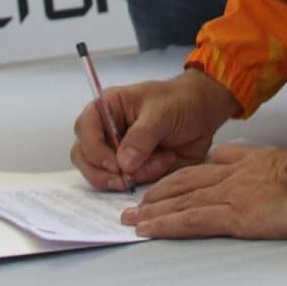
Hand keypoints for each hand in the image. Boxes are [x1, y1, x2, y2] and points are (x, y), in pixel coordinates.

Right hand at [71, 70, 236, 190]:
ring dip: (129, 177)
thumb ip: (142, 136)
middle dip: (106, 172)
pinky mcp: (129, 169)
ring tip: (160, 162)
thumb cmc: (180, 102)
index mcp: (107, 108)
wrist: (202, 114)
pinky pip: (124, 183)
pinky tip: (163, 163)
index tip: (115, 164)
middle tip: (129, 178)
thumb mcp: (162, 112)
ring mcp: (115, 152)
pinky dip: (143, 180)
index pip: (84, 129)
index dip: (94, 149)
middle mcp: (105, 131)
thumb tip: (123, 164)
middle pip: (84, 158)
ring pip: (102, 175)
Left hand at [122, 143, 286, 239]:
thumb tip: (230, 156)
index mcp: (243, 163)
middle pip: (182, 184)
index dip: (174, 180)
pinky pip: (192, 220)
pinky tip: (150, 229)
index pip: (199, 170)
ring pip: (181, 201)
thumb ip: (252, 157)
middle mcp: (230, 176)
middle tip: (132, 207)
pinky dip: (166, 224)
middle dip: (155, 195)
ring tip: (131, 220)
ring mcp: (230, 194)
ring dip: (152, 211)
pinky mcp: (235, 214)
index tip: (157, 188)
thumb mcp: (280, 158)